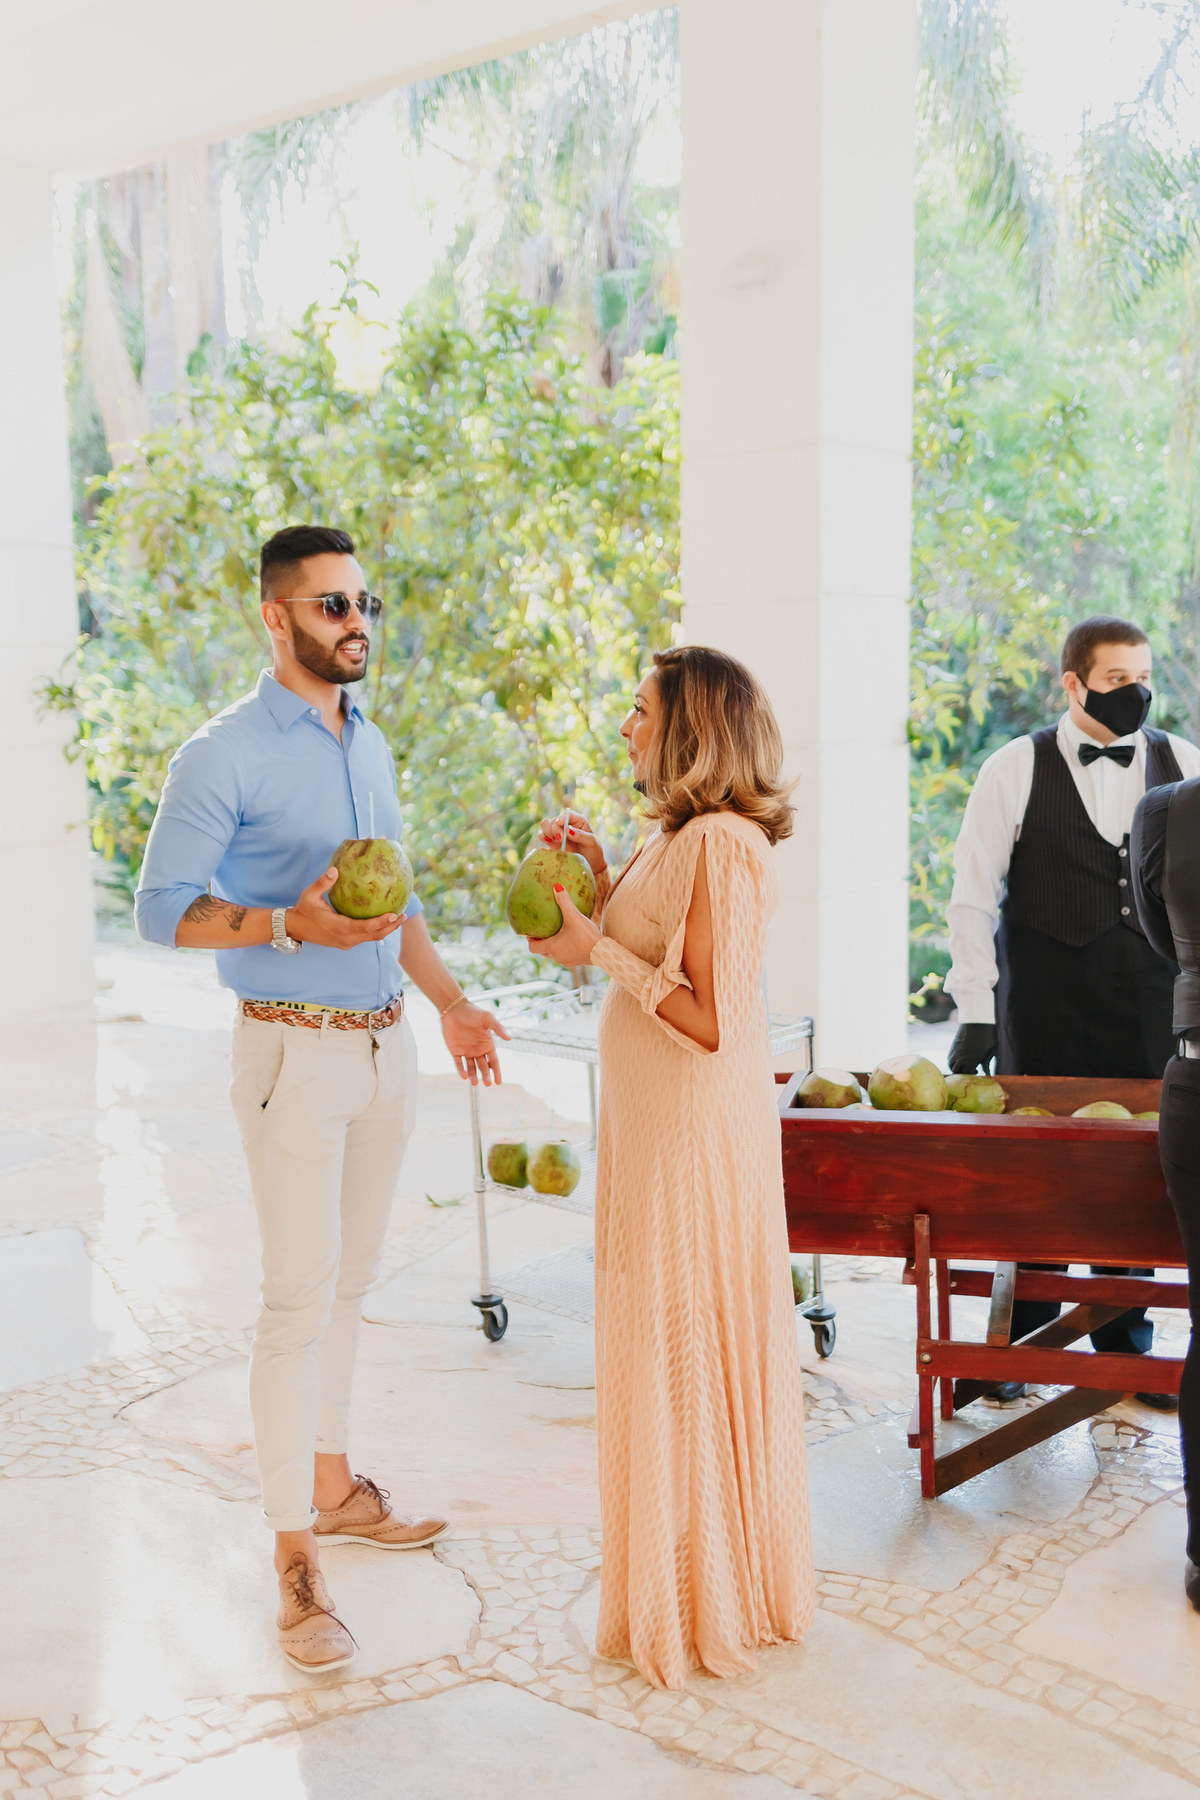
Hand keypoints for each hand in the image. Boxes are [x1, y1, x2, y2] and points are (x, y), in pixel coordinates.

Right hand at [286, 868, 403, 949]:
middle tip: (404, 915)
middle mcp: (345, 938)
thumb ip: (323, 883)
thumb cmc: (303, 910)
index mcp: (339, 928)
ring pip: (371, 938)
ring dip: (386, 929)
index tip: (395, 914)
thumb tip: (335, 869)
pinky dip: (376, 930)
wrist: (294, 928)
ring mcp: (346, 943)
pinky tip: (383, 919)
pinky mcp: (345, 942)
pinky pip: (365, 937)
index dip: (381, 922)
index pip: (365, 928)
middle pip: (374, 935)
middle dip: (391, 927)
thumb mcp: (310, 895)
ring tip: (399, 917)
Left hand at [442, 1002, 510, 1085]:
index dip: (497, 1072)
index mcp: (488, 1044)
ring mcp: (466, 1051)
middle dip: (486, 1076)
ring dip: (473, 1076)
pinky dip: (461, 1070)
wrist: (454, 1008)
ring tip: (474, 1083)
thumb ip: (498, 1028)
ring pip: (471, 1068)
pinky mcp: (455, 1051)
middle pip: (483, 1067)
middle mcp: (478, 1050)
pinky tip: (464, 1076)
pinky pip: (459, 1063)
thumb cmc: (473, 1012)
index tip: (498, 1082)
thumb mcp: (488, 1019)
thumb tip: (509, 1038)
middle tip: (487, 1083)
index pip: (494, 1062)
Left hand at [528, 883, 601, 966]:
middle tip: (541, 930)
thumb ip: (564, 901)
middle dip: (540, 941)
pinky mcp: (574, 962)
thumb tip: (556, 886)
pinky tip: (569, 938)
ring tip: (554, 933)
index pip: (532, 947)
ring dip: (551, 945)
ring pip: (552, 954)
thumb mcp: (574, 916)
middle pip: (541, 950)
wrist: (603, 952)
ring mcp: (565, 961)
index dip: (529, 939)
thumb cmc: (586, 935)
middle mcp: (555, 956)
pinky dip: (562, 948)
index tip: (531, 931)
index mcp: (551, 947)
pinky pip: (563, 955)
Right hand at [539, 809, 607, 876]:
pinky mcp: (552, 842)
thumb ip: (581, 835)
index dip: (562, 817)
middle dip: (554, 828)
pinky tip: (548, 843)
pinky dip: (542, 838)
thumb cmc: (593, 852)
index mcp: (578, 821)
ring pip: (545, 825)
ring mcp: (558, 833)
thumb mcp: (592, 843)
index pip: (567, 814)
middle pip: (553, 820)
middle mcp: (566, 825)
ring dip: (547, 832)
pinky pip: (542, 836)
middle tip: (560, 839)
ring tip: (556, 841)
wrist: (591, 865)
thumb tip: (568, 829)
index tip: (560, 823)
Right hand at [948, 1023, 997, 1073]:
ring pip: (951, 1065)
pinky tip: (960, 1058)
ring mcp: (955, 1051)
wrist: (977, 1020)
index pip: (967, 1073)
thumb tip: (988, 1074)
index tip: (977, 1070)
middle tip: (970, 1068)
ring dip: (956, 1067)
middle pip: (957, 1071)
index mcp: (972, 1060)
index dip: (971, 1074)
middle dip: (963, 1072)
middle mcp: (961, 1058)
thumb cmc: (987, 1035)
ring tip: (964, 1065)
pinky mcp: (953, 1046)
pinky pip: (949, 1058)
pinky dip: (953, 1061)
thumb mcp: (991, 1050)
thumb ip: (987, 1063)